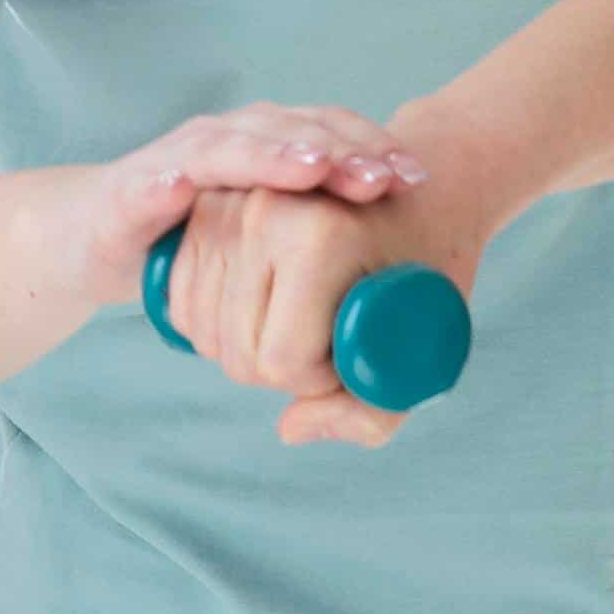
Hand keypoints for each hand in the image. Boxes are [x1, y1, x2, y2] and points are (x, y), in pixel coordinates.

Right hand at [47, 104, 420, 309]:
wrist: (101, 234)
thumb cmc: (206, 240)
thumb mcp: (277, 242)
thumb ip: (331, 253)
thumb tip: (403, 298)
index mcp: (273, 144)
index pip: (332, 131)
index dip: (374, 149)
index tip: (417, 179)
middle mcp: (231, 138)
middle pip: (292, 132)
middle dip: (339, 150)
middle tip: (378, 178)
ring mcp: (180, 158)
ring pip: (230, 147)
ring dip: (272, 155)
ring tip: (312, 170)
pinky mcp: (132, 191)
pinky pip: (152, 183)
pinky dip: (167, 184)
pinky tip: (184, 191)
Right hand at [162, 146, 499, 448]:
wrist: (426, 184)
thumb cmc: (430, 267)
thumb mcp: (428, 347)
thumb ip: (370, 414)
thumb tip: (290, 428)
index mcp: (320, 238)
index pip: (280, 362)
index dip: (319, 379)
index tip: (355, 346)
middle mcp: (265, 210)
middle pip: (239, 354)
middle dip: (285, 368)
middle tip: (333, 332)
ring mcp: (229, 205)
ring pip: (206, 332)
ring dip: (250, 345)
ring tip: (305, 312)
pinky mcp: (204, 208)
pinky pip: (184, 302)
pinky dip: (217, 324)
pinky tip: (263, 305)